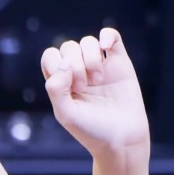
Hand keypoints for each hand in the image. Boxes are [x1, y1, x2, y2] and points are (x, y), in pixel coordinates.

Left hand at [40, 28, 150, 158]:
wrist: (122, 139)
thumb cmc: (92, 131)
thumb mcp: (66, 115)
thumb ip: (56, 90)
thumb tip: (63, 64)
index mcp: (62, 83)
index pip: (51, 57)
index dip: (55, 63)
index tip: (66, 83)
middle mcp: (79, 72)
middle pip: (69, 47)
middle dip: (74, 64)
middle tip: (83, 87)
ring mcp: (100, 66)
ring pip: (88, 42)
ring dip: (90, 58)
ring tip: (97, 81)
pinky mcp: (120, 62)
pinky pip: (111, 36)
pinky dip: (107, 36)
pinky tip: (106, 48)